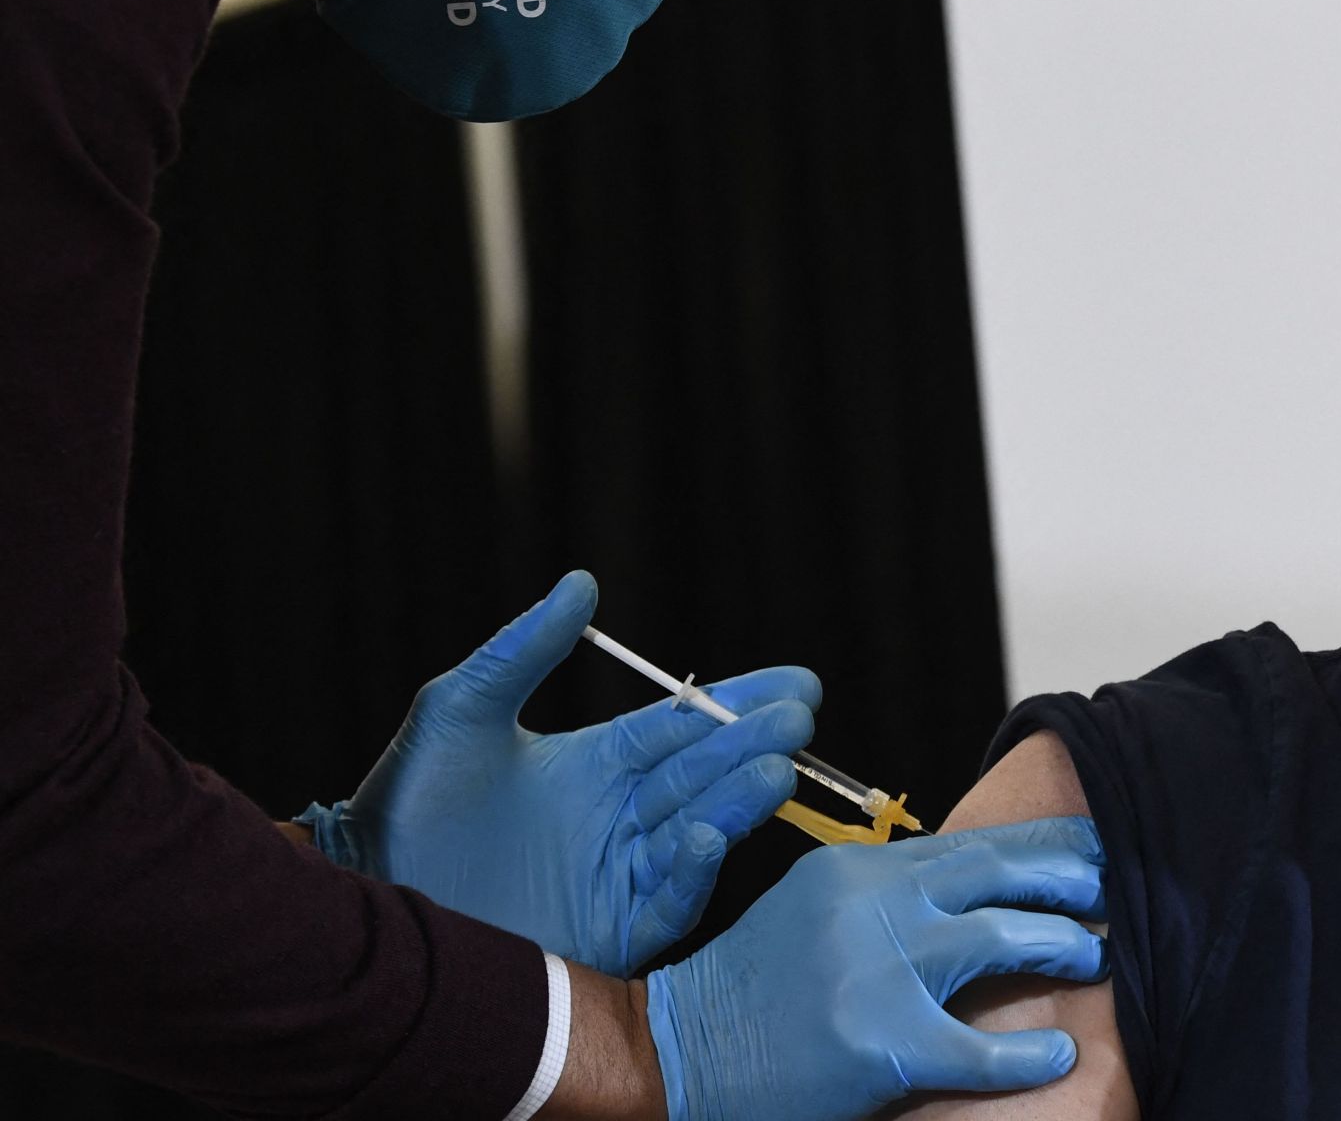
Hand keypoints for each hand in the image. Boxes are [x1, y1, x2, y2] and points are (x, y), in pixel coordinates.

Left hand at [300, 571, 816, 976]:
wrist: (368, 897)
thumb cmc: (404, 803)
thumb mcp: (461, 712)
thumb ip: (522, 650)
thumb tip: (581, 582)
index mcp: (596, 765)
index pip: (683, 728)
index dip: (739, 702)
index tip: (796, 683)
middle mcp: (618, 818)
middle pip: (702, 776)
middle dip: (753, 745)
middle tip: (798, 719)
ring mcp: (618, 875)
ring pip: (699, 833)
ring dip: (739, 802)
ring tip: (776, 769)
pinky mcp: (609, 931)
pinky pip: (668, 902)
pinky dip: (693, 871)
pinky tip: (707, 835)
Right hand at [645, 818, 1108, 1120]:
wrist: (680, 1049)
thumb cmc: (756, 987)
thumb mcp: (818, 909)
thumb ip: (889, 892)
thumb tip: (975, 882)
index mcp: (859, 869)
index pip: (971, 843)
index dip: (1042, 846)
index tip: (1092, 849)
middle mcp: (872, 906)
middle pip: (997, 873)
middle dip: (1067, 879)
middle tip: (1112, 891)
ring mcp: (877, 972)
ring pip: (1001, 940)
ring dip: (1062, 945)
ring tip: (1095, 956)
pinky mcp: (881, 1043)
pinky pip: (981, 1048)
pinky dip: (1029, 1053)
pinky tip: (1059, 1053)